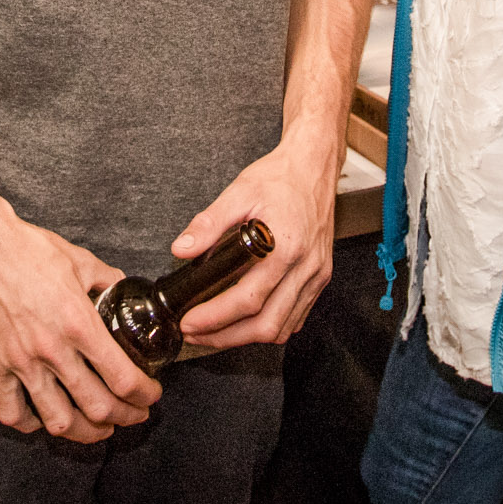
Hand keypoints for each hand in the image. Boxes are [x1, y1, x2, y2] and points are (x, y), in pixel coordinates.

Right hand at [0, 211, 161, 442]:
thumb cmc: (29, 250)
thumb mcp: (80, 260)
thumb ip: (107, 280)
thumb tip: (123, 288)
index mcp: (78, 323)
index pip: (121, 376)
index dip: (143, 394)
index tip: (150, 394)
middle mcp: (51, 349)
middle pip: (96, 406)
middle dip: (124, 417)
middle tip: (135, 414)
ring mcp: (22, 361)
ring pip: (58, 420)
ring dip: (85, 432)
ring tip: (99, 428)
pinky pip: (12, 411)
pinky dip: (30, 424)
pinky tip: (44, 419)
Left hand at [167, 140, 336, 351]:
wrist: (313, 166)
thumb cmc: (280, 177)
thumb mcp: (239, 192)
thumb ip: (208, 223)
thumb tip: (182, 249)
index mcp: (286, 247)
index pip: (248, 299)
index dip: (216, 317)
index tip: (190, 322)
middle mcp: (306, 267)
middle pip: (267, 325)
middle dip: (227, 337)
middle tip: (197, 334)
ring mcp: (316, 275)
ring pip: (283, 327)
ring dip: (247, 337)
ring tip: (216, 332)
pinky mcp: (320, 277)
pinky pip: (297, 316)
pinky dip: (271, 327)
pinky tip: (248, 322)